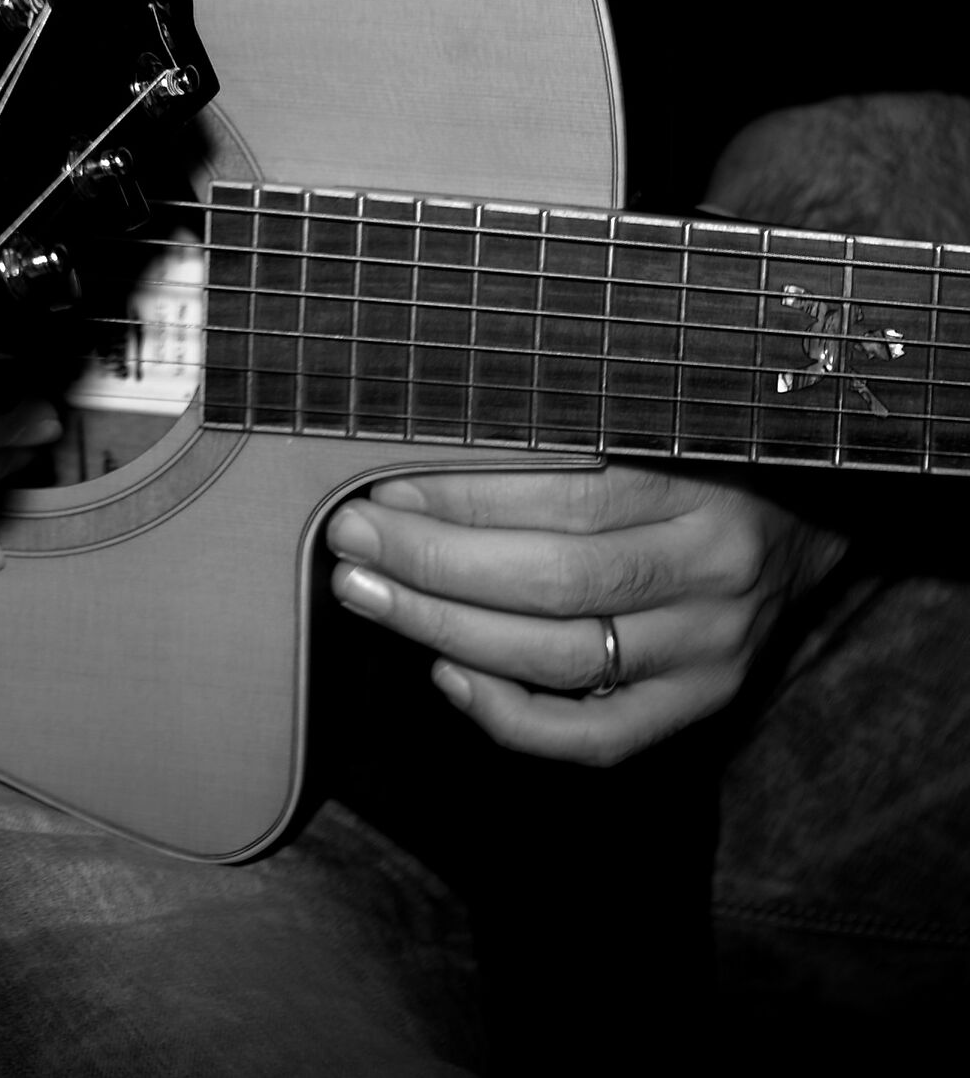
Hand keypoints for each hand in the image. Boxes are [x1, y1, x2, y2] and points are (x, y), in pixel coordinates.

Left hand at [325, 465, 847, 764]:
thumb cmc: (695, 460)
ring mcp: (711, 648)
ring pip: (561, 655)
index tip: (379, 488)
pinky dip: (511, 715)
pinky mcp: (703, 702)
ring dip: (445, 627)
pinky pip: (595, 734)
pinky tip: (447, 675)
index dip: (461, 498)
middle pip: (554, 578)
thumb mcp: (649, 428)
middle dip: (433, 562)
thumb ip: (558, 441)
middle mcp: (712, 571)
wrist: (811, 517)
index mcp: (699, 484)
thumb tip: (419, 463)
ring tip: (368, 594)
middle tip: (351, 541)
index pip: (564, 496)